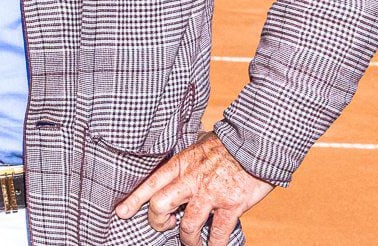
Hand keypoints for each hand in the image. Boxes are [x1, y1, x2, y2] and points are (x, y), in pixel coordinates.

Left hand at [115, 132, 273, 244]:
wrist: (256, 143)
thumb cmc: (227, 144)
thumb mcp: (198, 144)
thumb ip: (186, 157)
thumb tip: (177, 157)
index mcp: (180, 165)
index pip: (150, 184)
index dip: (133, 200)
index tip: (121, 213)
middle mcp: (190, 180)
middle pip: (160, 206)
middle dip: (158, 222)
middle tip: (164, 227)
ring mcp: (211, 194)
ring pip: (187, 224)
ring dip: (187, 239)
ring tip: (190, 243)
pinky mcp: (232, 205)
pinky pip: (219, 232)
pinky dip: (215, 244)